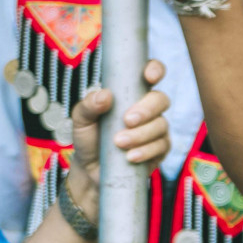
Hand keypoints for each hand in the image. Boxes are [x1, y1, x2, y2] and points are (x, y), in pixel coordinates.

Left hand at [68, 59, 171, 220]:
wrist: (91, 172)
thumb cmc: (89, 140)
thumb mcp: (80, 120)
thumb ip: (88, 105)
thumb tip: (105, 95)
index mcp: (130, 94)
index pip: (149, 74)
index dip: (154, 70)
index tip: (148, 76)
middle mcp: (148, 109)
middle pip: (161, 100)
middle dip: (147, 109)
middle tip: (127, 120)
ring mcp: (157, 129)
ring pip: (161, 125)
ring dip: (140, 134)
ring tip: (119, 144)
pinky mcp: (160, 150)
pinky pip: (161, 147)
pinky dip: (145, 151)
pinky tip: (130, 156)